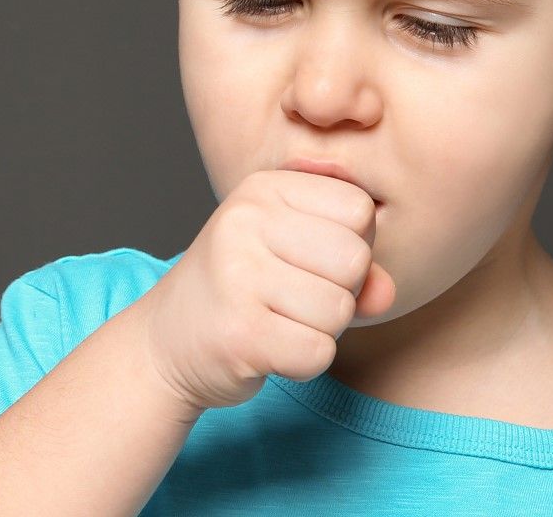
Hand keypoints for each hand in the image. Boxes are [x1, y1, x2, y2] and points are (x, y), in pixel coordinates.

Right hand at [134, 169, 395, 412]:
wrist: (166, 341)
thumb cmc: (243, 292)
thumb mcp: (295, 257)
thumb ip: (353, 266)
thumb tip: (385, 294)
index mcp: (262, 189)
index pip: (358, 209)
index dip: (350, 245)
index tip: (306, 261)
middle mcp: (244, 221)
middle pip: (355, 260)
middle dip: (338, 291)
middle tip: (290, 298)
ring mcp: (236, 276)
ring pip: (340, 310)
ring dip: (319, 330)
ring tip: (275, 322)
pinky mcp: (239, 332)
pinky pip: (317, 352)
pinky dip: (302, 363)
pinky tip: (268, 350)